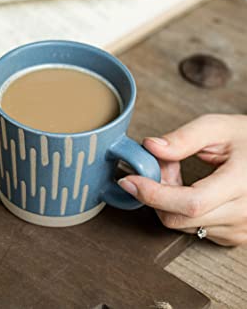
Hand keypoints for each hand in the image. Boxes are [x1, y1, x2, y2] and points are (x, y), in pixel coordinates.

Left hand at [119, 114, 246, 245]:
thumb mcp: (218, 127)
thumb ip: (184, 138)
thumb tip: (150, 147)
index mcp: (241, 182)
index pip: (191, 202)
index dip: (154, 194)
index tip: (129, 181)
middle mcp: (243, 213)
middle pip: (180, 218)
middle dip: (156, 193)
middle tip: (161, 165)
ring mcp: (239, 229)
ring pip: (183, 225)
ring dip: (167, 201)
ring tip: (178, 173)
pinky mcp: (234, 237)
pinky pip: (194, 228)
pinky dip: (180, 210)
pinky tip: (189, 188)